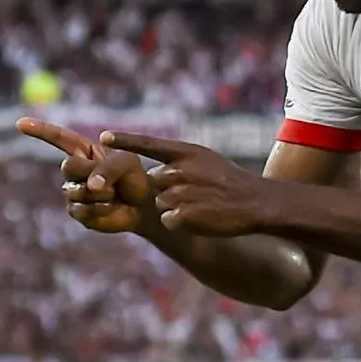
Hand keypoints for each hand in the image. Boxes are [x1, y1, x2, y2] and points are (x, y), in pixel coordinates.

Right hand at [19, 117, 154, 233]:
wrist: (144, 206)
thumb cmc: (136, 178)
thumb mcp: (127, 162)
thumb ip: (109, 168)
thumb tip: (89, 186)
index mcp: (83, 151)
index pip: (58, 137)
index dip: (39, 130)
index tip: (20, 123)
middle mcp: (74, 170)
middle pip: (68, 167)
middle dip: (90, 174)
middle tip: (111, 182)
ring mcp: (73, 191)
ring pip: (75, 191)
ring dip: (99, 195)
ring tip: (113, 195)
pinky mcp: (77, 212)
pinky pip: (81, 210)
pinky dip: (100, 209)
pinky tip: (110, 208)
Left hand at [104, 133, 268, 235]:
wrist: (257, 203)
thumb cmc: (231, 183)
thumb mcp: (207, 162)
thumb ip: (180, 164)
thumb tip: (154, 175)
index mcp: (187, 152)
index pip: (150, 144)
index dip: (125, 141)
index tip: (104, 137)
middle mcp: (183, 169)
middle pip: (154, 182)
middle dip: (168, 191)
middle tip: (195, 194)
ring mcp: (183, 191)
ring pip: (161, 203)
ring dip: (175, 209)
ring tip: (201, 206)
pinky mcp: (186, 214)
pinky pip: (168, 220)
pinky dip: (180, 224)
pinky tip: (200, 219)